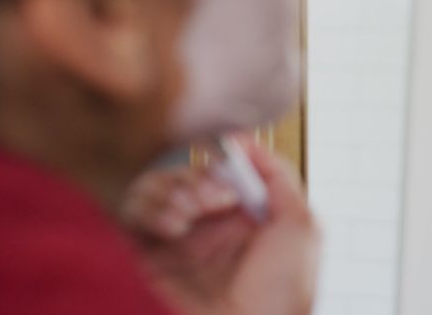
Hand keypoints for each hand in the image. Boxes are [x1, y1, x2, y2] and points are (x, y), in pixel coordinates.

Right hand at [122, 142, 320, 314]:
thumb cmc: (283, 292)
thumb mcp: (300, 225)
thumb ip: (278, 175)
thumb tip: (245, 139)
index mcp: (241, 216)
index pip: (217, 168)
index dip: (219, 161)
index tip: (227, 166)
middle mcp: (206, 226)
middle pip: (183, 172)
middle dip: (196, 177)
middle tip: (212, 202)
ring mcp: (175, 242)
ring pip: (153, 188)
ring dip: (170, 191)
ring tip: (187, 218)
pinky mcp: (146, 259)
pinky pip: (131, 214)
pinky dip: (148, 209)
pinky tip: (171, 228)